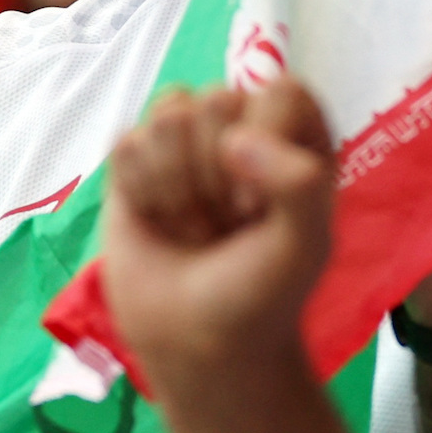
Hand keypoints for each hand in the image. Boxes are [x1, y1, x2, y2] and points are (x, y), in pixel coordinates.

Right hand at [98, 79, 334, 398]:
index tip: (262, 203)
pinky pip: (125, 141)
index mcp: (295, 140)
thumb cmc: (262, 295)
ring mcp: (183, 142)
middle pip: (215, 99)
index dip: (266, 141)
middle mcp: (241, 130)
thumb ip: (298, 183)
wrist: (194, 341)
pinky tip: (156, 219)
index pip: (278, 91)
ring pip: (165, 114)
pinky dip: (139, 189)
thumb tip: (234, 140)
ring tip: (191, 224)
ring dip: (175, 183)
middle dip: (214, 173)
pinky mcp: (134, 160)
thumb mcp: (306, 245)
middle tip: (226, 222)